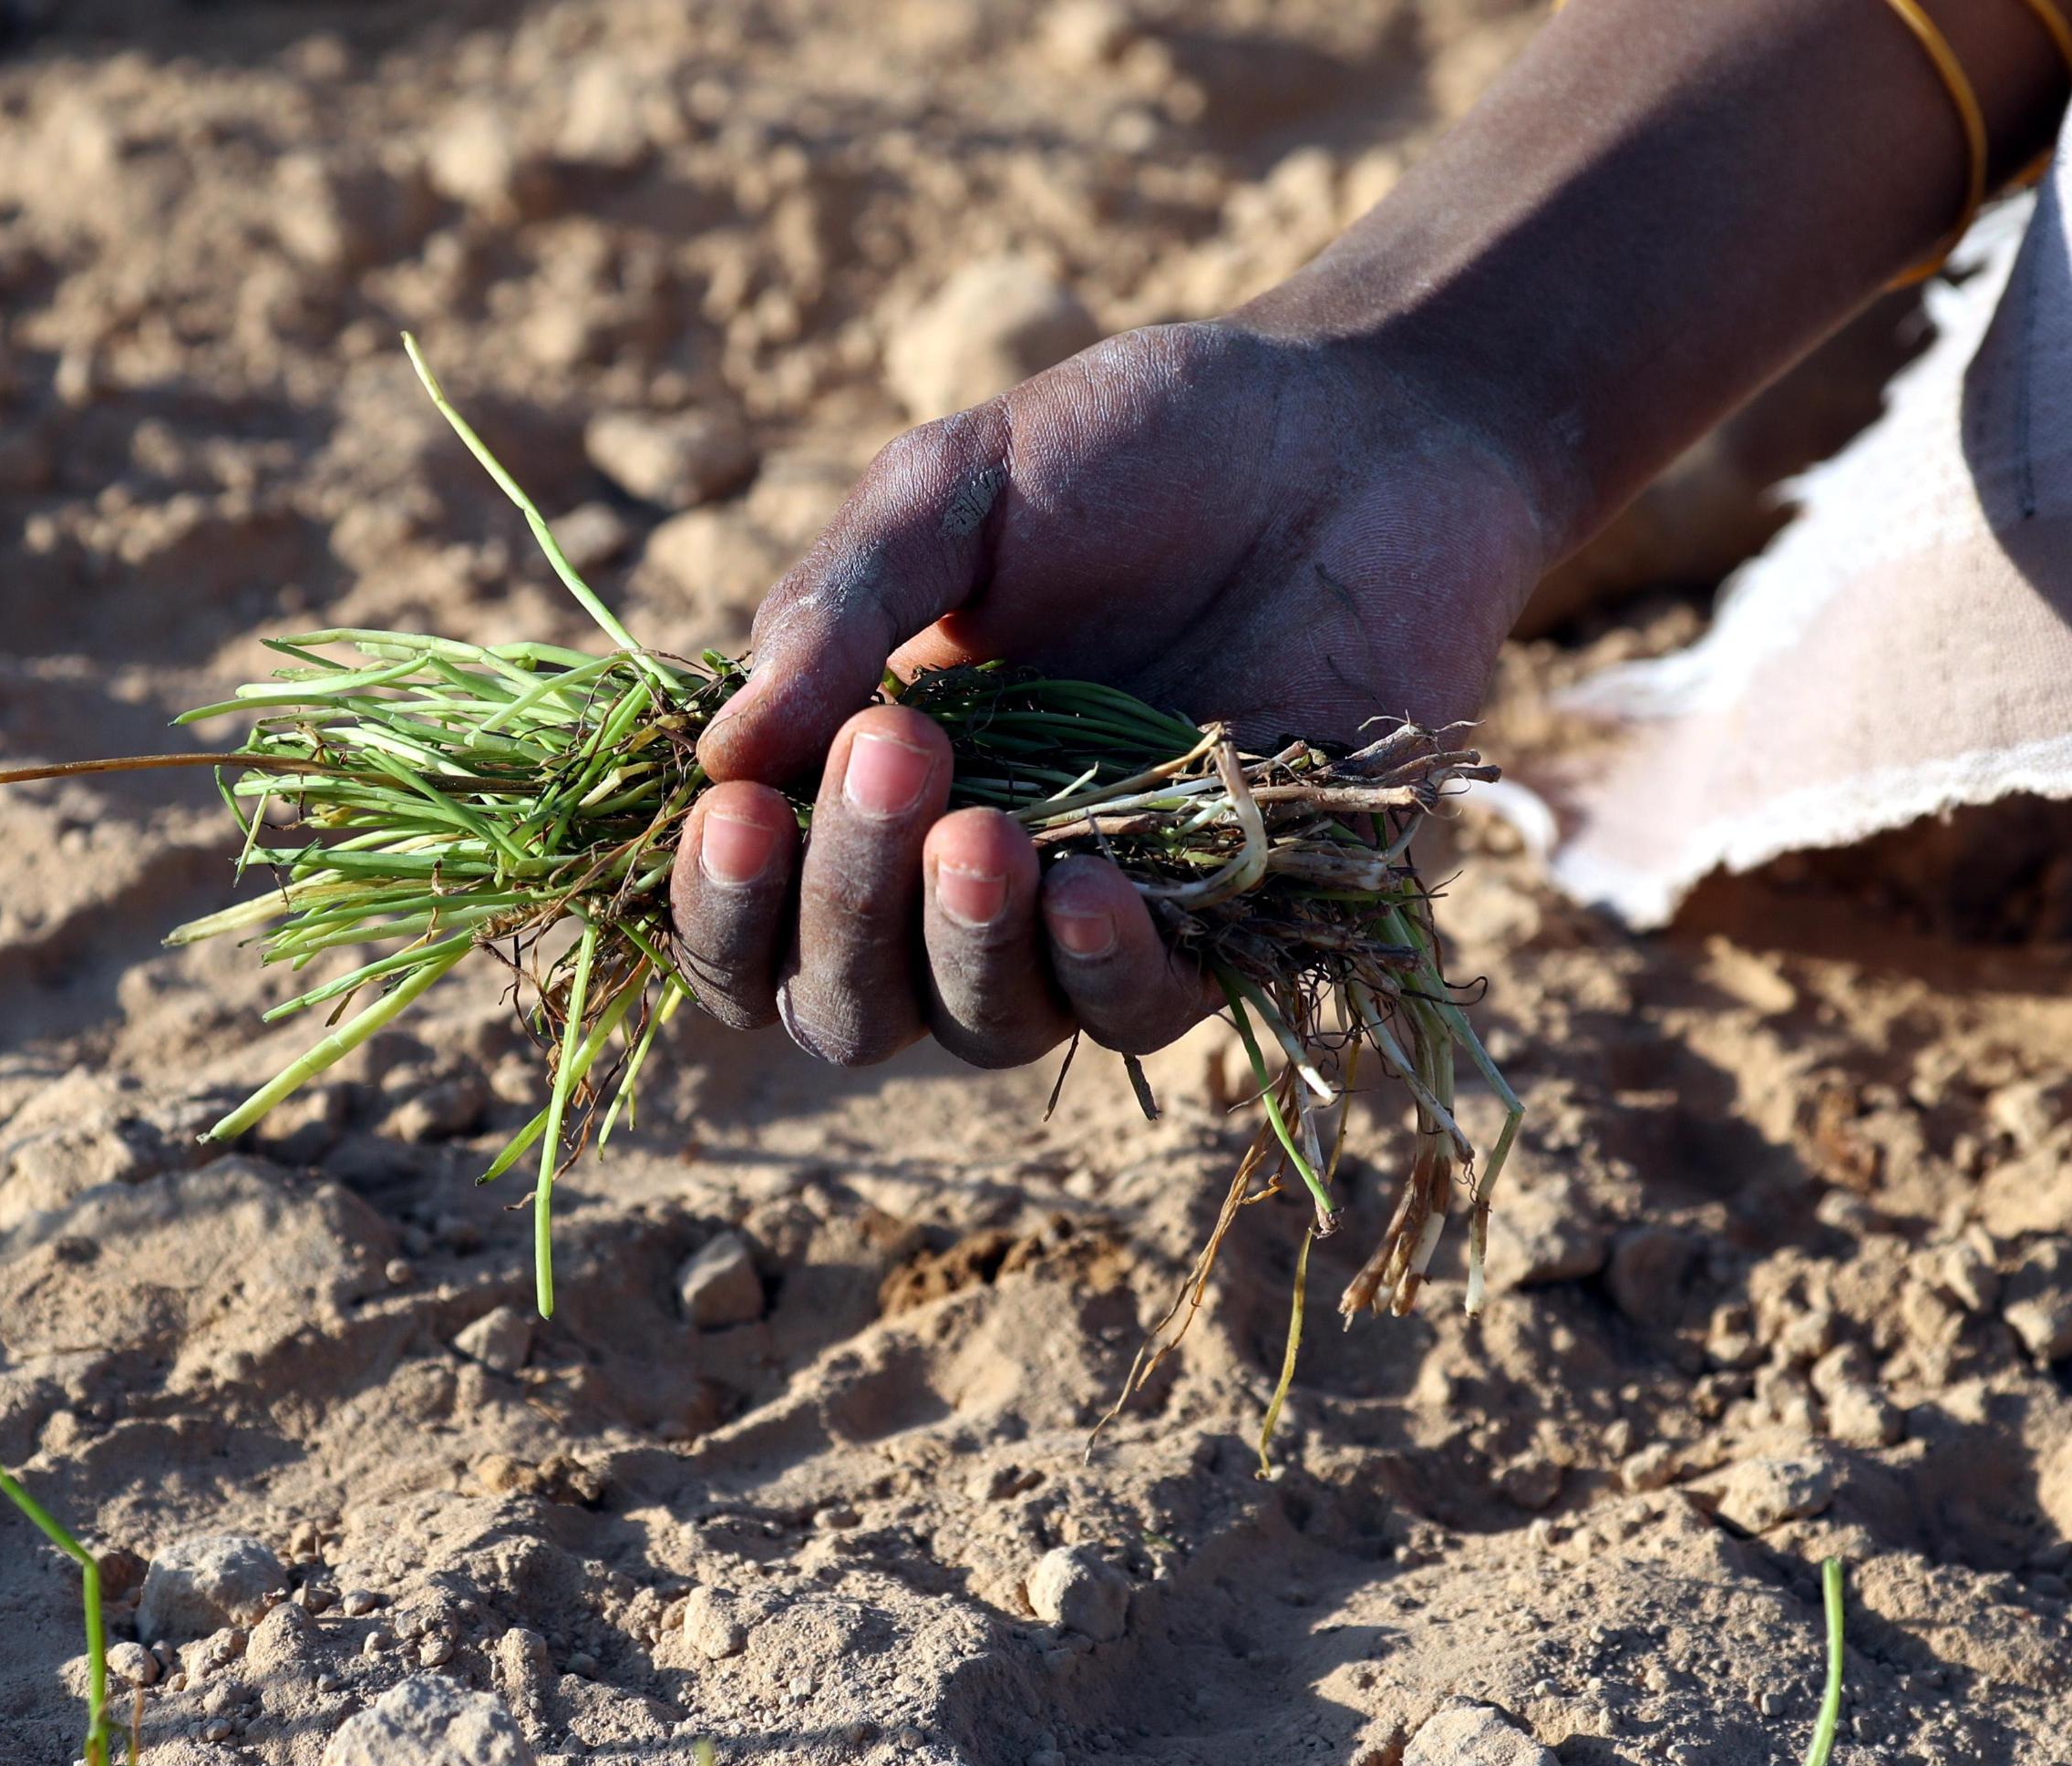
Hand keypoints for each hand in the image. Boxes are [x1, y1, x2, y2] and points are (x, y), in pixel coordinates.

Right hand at [667, 315, 1553, 1069]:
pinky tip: (1088, 890)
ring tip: (979, 831)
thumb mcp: (954, 491)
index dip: (718, 905)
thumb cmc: (1134, 448)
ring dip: (957, 945)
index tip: (735, 811)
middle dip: (838, 910)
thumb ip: (837, 612)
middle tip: (885, 758)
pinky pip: (1140, 1015)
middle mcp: (961, 880)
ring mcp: (1091, 914)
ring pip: (976, 1025)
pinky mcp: (1233, 932)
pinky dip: (1098, 969)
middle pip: (843, 1004)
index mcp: (862, 786)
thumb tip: (718, 757)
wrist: (1360, 428)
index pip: (747, 920)